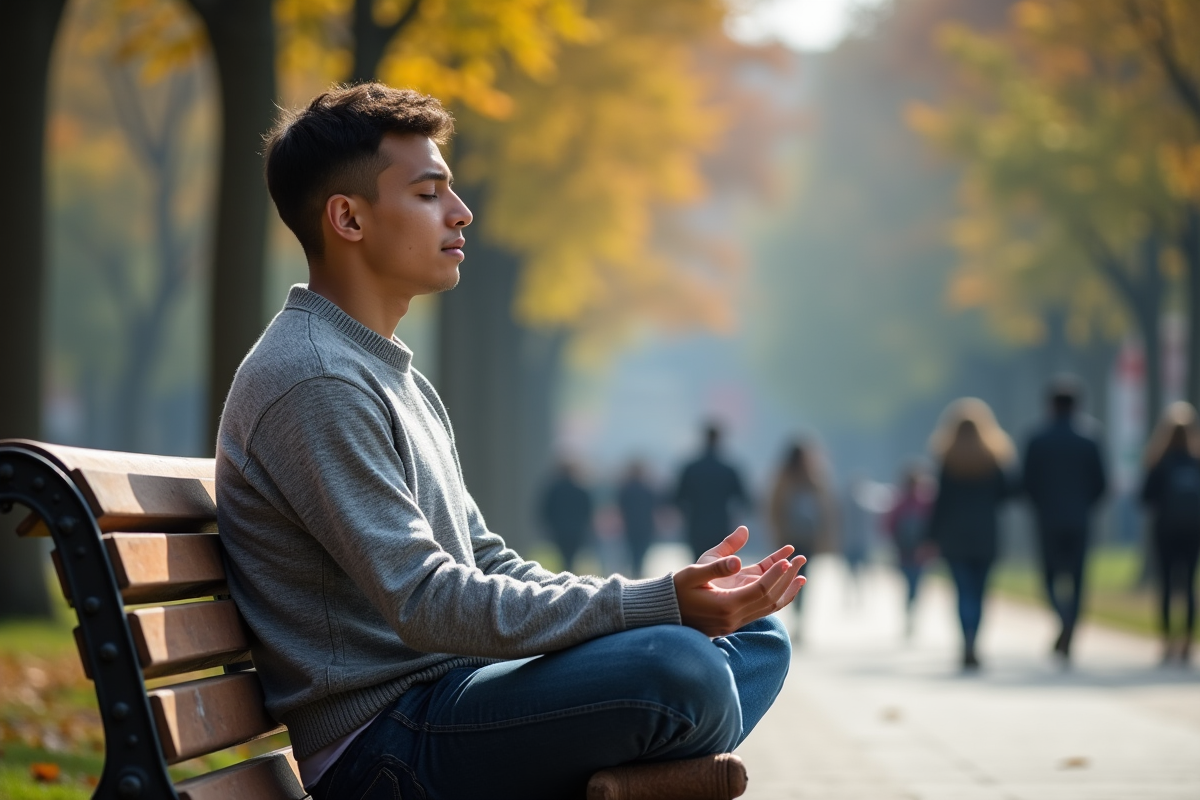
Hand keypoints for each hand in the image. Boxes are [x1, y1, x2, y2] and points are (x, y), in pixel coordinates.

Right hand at [673, 526, 805, 636]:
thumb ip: (716, 566)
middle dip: (787, 579)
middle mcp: (734, 618)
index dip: (775, 575)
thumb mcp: (693, 573)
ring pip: (769, 608)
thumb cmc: (677, 589)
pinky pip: (762, 610)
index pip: (759, 590)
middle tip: (800, 559)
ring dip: (786, 590)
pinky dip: (776, 598)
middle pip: (770, 600)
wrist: (665, 612)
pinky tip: (785, 588)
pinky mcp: (734, 622)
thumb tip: (737, 560)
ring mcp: (735, 623)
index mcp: (725, 606)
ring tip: (802, 575)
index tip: (787, 559)